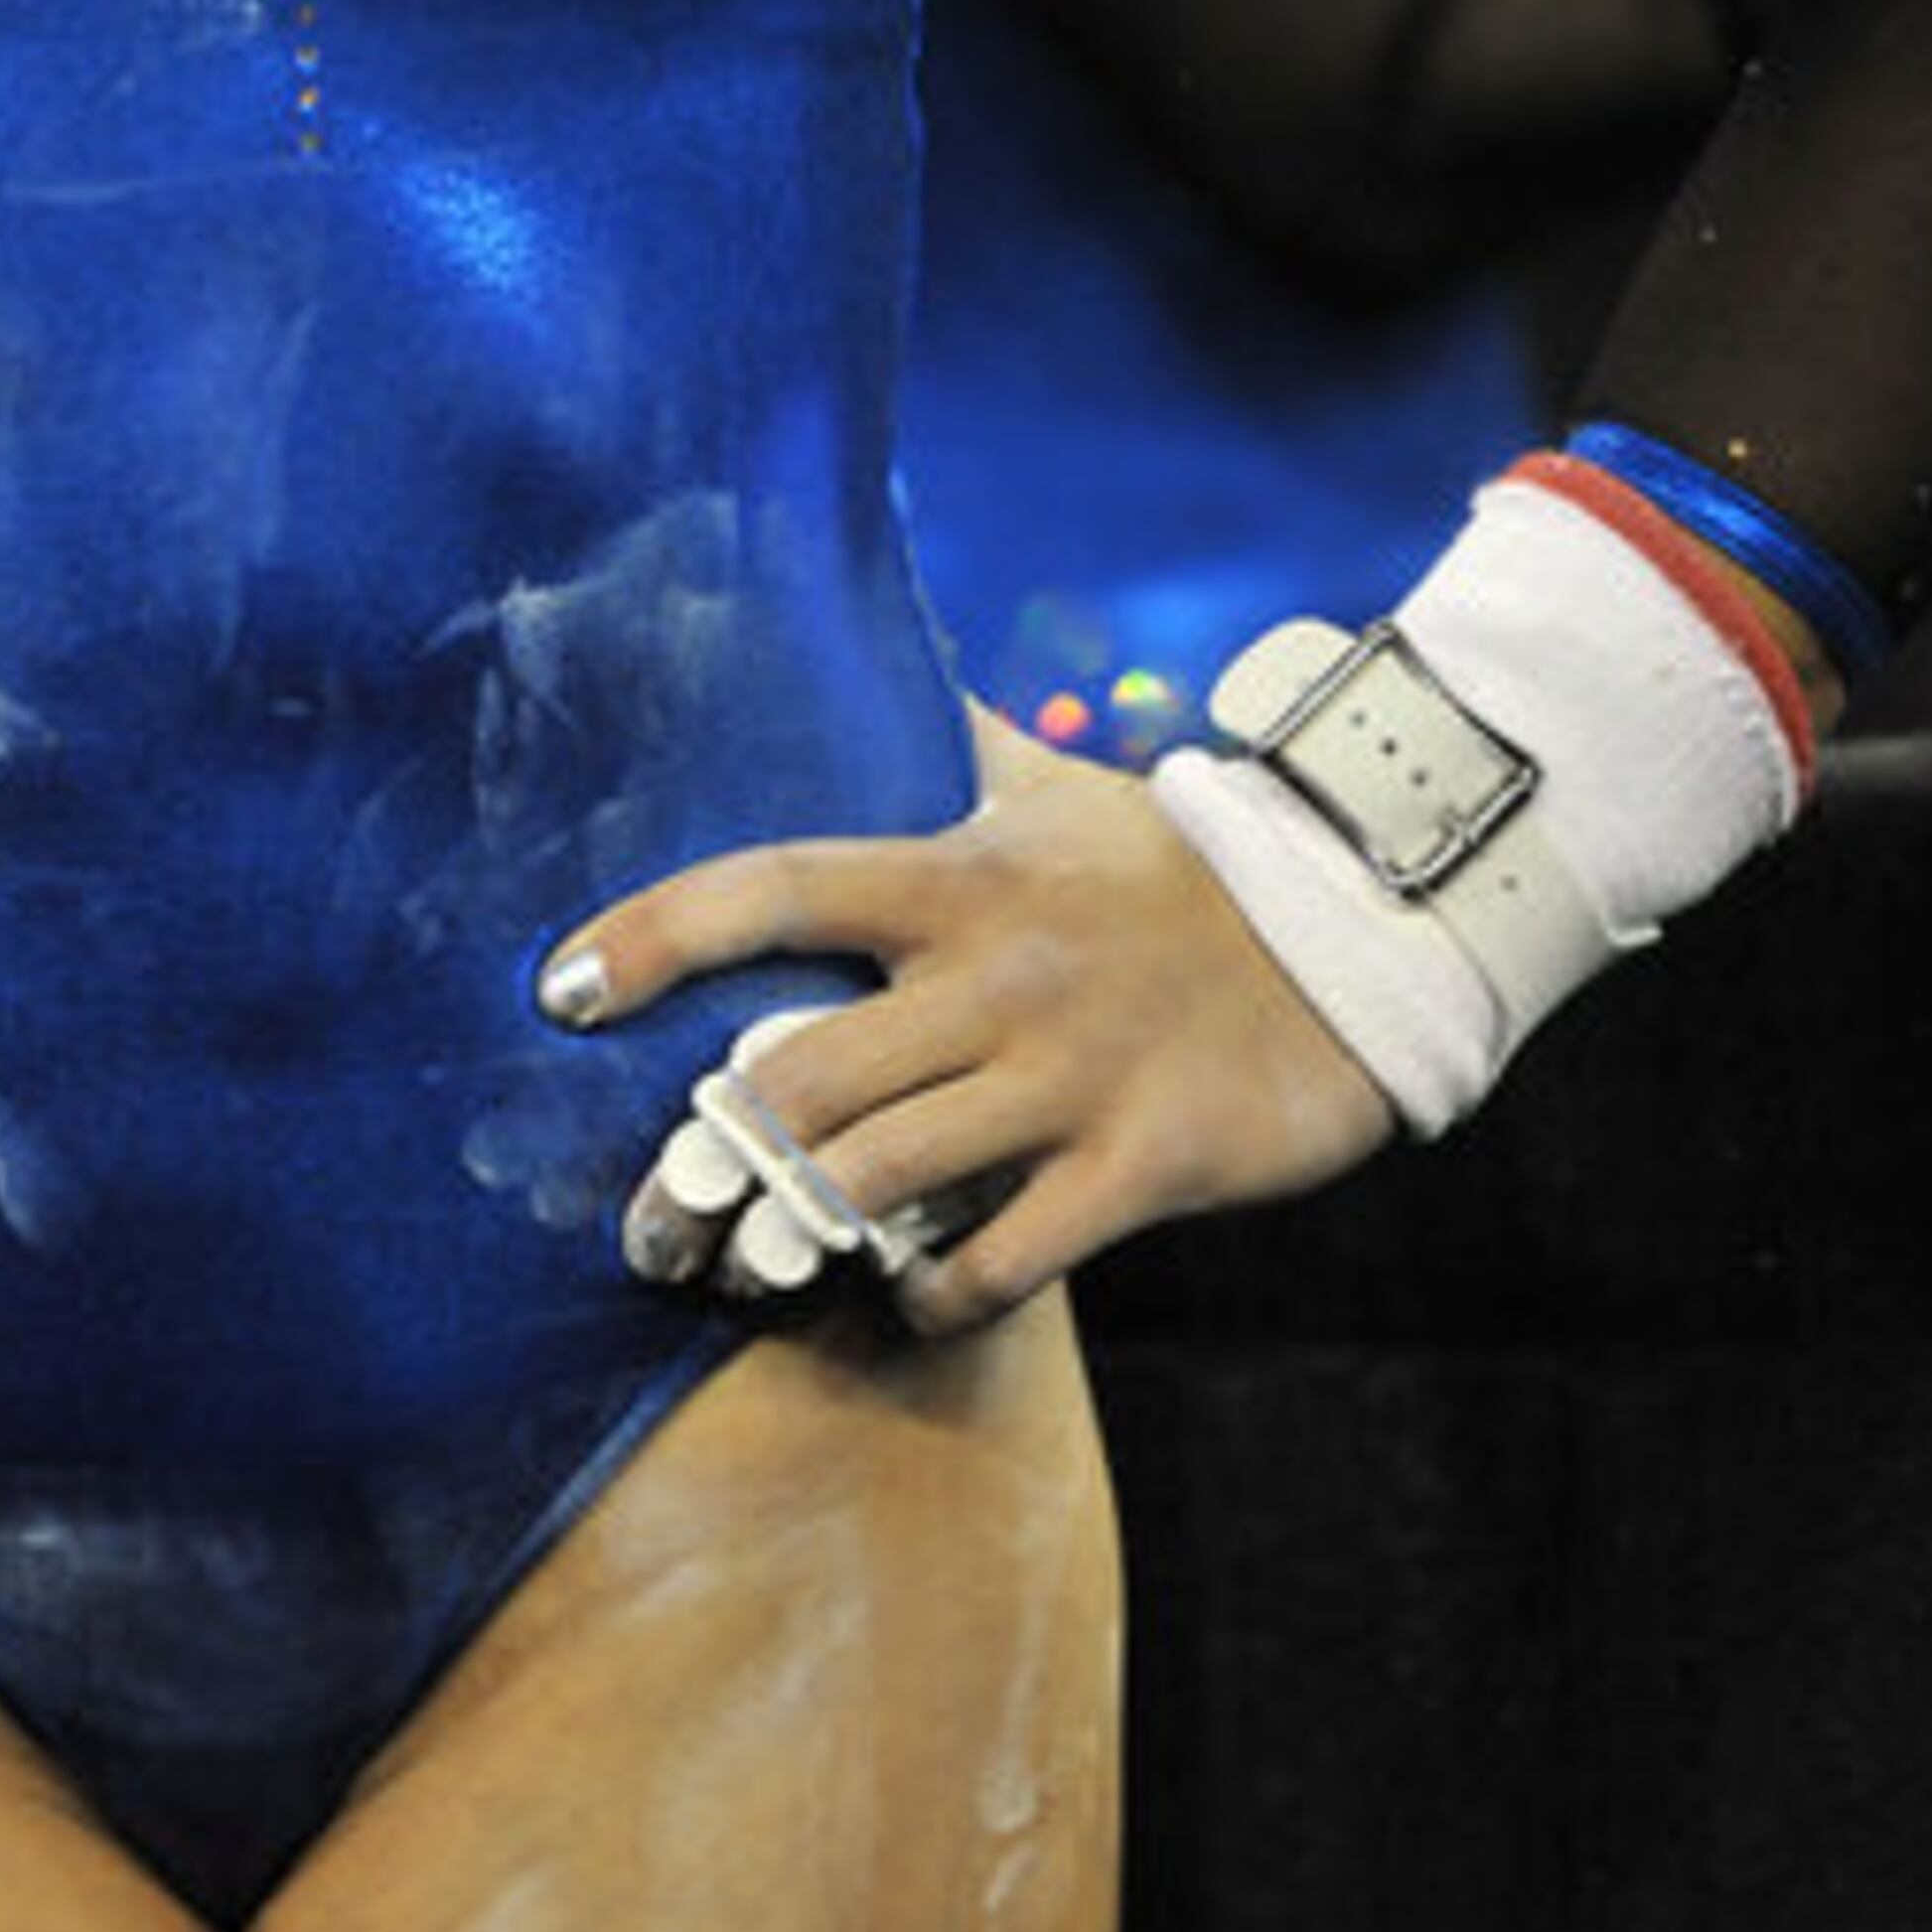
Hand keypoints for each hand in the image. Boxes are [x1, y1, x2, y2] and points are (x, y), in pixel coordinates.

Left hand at [539, 707, 1393, 1335]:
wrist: (1371, 929)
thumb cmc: (1180, 872)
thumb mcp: (1058, 792)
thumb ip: (954, 737)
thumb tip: (864, 635)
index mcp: (958, 881)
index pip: (773, 886)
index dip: (656, 935)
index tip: (560, 989)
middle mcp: (998, 975)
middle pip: (799, 1076)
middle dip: (700, 1169)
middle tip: (652, 1230)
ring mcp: (1069, 1074)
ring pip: (879, 1177)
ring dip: (793, 1243)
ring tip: (752, 1278)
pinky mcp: (1145, 1162)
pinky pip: (1003, 1257)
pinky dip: (935, 1293)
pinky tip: (912, 1296)